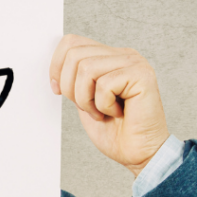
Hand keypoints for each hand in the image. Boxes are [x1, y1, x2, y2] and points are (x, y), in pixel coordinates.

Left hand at [50, 36, 168, 176]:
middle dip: (70, 88)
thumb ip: (74, 78)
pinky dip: (103, 105)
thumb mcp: (84, 99)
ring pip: (86, 68)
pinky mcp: (142, 75)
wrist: (138, 154)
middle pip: (74, 54)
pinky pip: (104, 84)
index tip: (58, 91)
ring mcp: (134, 63)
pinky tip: (117, 113)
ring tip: (101, 112)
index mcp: (110, 57)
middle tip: (87, 107)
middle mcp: (123, 55)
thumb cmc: (115, 131)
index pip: (71, 42)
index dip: (56, 67)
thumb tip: (55, 67)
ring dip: (86, 99)